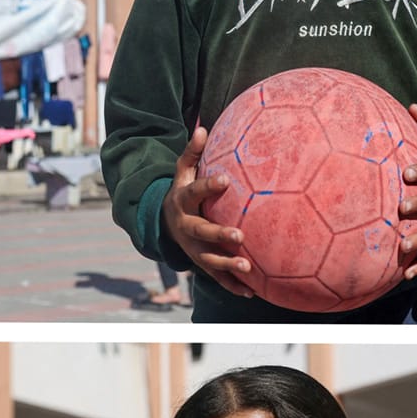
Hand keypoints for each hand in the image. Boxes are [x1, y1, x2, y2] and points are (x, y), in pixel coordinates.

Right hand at [161, 126, 255, 296]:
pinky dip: (232, 285)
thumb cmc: (183, 191)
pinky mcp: (200, 263)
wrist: (164, 223)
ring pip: (208, 260)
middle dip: (219, 234)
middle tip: (239, 235)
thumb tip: (203, 127)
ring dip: (227, 265)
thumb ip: (192, 152)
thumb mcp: (182, 172)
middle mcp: (186, 227)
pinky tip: (252, 291)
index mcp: (183, 201)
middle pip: (201, 232)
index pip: (195, 192)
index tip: (225, 180)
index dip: (209, 186)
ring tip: (248, 268)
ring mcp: (192, 248)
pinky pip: (216, 277)